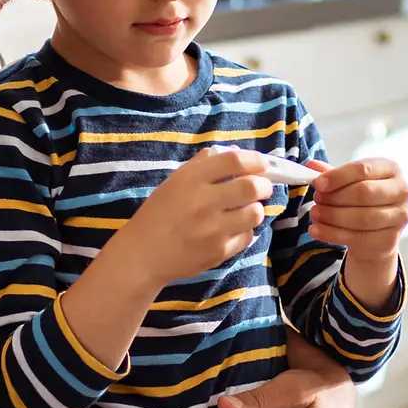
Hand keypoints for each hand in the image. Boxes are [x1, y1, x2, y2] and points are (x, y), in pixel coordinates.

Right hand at [125, 148, 272, 288]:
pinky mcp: (219, 251)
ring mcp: (213, 229)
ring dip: (255, 209)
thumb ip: (203, 165)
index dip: (255, 160)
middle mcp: (203, 202)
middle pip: (252, 187)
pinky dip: (244, 231)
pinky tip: (232, 230)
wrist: (143, 255)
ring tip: (245, 209)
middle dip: (264, 185)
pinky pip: (247, 236)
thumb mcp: (174, 182)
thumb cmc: (158, 214)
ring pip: (255, 213)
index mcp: (190, 179)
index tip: (262, 164)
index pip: (234, 161)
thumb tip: (235, 152)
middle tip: (261, 188)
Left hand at [308, 157, 407, 263]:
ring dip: (332, 216)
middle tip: (316, 199)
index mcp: (391, 169)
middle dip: (335, 197)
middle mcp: (401, 191)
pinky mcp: (390, 239)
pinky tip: (317, 230)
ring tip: (315, 214)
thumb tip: (311, 166)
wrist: (377, 234)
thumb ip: (332, 174)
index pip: (363, 169)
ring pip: (361, 218)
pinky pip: (357, 237)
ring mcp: (399, 217)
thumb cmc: (364, 201)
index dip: (338, 177)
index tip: (317, 184)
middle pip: (364, 193)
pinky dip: (332, 234)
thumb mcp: (350, 183)